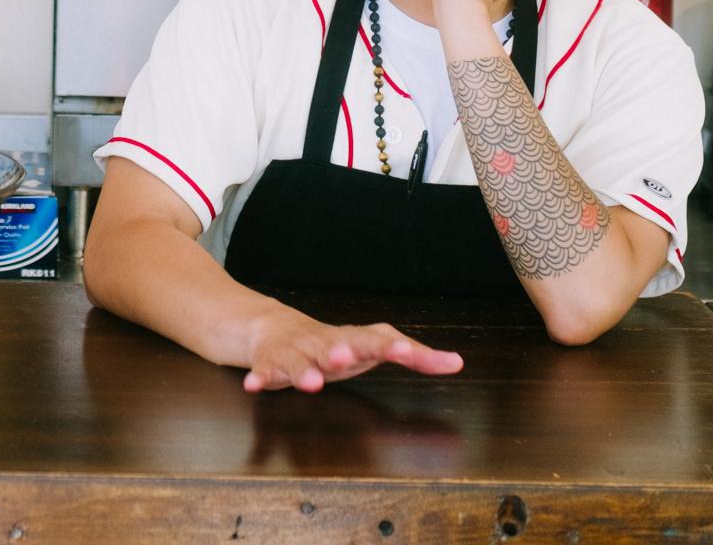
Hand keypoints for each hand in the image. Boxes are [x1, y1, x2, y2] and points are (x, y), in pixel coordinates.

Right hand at [239, 307, 464, 391]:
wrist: (274, 327)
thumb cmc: (335, 343)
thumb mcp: (375, 347)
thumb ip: (416, 355)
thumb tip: (457, 363)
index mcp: (352, 339)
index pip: (375, 340)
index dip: (390, 347)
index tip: (406, 353)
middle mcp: (323, 342)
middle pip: (332, 345)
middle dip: (339, 351)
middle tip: (346, 358)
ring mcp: (295, 352)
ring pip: (297, 360)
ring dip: (302, 370)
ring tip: (311, 383)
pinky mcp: (269, 364)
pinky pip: (263, 372)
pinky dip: (259, 378)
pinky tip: (255, 386)